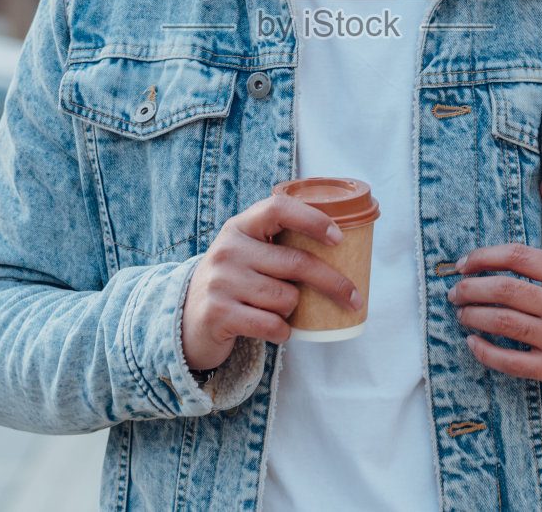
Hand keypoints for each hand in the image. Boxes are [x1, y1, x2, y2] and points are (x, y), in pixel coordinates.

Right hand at [182, 195, 364, 371]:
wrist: (186, 320)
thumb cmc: (233, 284)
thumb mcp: (247, 254)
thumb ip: (277, 246)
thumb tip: (340, 250)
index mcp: (239, 227)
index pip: (278, 209)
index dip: (313, 219)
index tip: (339, 239)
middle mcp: (228, 249)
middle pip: (297, 262)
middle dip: (333, 283)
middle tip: (354, 298)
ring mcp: (221, 281)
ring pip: (287, 298)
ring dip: (294, 310)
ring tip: (280, 311)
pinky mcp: (218, 313)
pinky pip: (272, 324)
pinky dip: (283, 332)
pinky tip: (277, 330)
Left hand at [450, 203, 541, 405]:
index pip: (518, 256)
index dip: (483, 257)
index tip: (464, 263)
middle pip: (503, 289)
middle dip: (469, 289)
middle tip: (455, 291)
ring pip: (502, 323)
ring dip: (472, 316)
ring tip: (461, 313)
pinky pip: (510, 361)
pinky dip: (485, 351)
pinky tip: (473, 342)